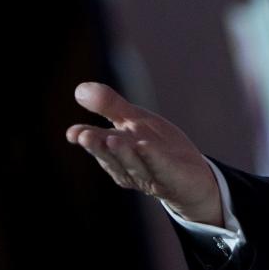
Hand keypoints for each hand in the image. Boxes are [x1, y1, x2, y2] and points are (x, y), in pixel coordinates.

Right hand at [66, 82, 222, 224]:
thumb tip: (79, 89)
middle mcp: (128, 166)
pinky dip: (152, 158)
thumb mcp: (136, 121)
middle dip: (98, 147)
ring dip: (122, 153)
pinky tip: (144, 146)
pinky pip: (161, 168)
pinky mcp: (172, 179)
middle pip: (112, 156)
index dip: (86, 138)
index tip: (74, 133)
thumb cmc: (159, 147)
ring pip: (133, 164)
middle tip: (84, 136)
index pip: (98, 144)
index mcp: (116, 151)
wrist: (194, 175)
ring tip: (112, 139)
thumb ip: (111, 106)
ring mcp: (149, 175)